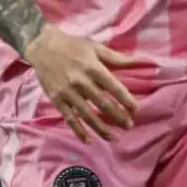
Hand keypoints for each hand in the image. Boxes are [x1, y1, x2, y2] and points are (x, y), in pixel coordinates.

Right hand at [0, 0, 137, 139]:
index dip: (126, 100)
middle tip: (129, 126)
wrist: (42, 46)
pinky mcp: (56, 100)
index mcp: (93, 68)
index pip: (114, 87)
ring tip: (114, 138)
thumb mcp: (96, 47)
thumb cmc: (73, 46)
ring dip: (102, 128)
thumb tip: (143, 61)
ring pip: (87, 115)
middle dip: (118, 117)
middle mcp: (81, 82)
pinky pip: (69, 118)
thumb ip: (118, 58)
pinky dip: (79, 131)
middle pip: (102, 104)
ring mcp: (68, 92)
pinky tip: (89, 140)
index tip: (136, 110)